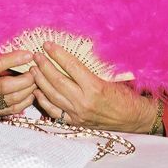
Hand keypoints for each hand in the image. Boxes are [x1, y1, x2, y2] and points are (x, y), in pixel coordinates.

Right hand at [0, 50, 35, 116]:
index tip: (29, 55)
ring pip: (14, 98)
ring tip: (36, 80)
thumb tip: (26, 53)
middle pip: (6, 85)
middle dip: (25, 78)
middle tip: (35, 71)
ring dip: (29, 88)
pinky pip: (17, 108)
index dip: (14, 59)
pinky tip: (32, 91)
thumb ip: (5, 58)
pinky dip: (28, 99)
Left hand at [31, 42, 158, 132]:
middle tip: (36, 55)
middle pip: (58, 80)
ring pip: (53, 96)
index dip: (57, 54)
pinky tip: (37, 91)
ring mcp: (78, 114)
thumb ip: (94, 68)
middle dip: (44, 66)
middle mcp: (84, 102)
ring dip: (41, 81)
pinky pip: (55, 112)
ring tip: (33, 70)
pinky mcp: (76, 122)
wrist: (133, 119)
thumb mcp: (114, 77)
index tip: (48, 45)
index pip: (71, 66)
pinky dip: (44, 101)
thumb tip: (76, 53)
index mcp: (95, 87)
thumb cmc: (126, 95)